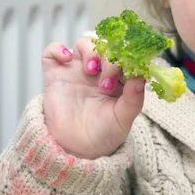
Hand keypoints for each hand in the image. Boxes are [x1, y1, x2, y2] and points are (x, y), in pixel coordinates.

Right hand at [41, 37, 145, 158]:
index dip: (129, 57)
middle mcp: (99, 70)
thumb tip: (141, 77)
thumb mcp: (123, 119)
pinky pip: (52, 51)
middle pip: (106, 47)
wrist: (77, 150)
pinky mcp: (56, 74)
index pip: (126, 56)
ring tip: (92, 70)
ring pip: (84, 43)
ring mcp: (77, 70)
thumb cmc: (104, 133)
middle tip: (107, 83)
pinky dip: (57, 48)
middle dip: (110, 60)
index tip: (131, 66)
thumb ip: (133, 99)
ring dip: (90, 51)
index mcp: (120, 77)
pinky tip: (66, 58)